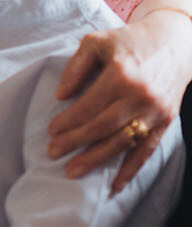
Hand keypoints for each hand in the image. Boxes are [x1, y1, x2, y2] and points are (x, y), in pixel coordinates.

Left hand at [48, 8, 191, 192]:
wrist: (175, 44)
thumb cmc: (129, 41)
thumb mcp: (97, 42)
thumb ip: (76, 66)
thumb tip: (60, 95)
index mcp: (121, 75)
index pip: (89, 105)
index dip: (69, 120)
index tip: (51, 130)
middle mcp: (139, 96)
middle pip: (103, 127)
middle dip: (76, 142)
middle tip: (53, 153)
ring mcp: (155, 111)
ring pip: (123, 142)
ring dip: (97, 159)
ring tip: (73, 171)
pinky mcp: (166, 121)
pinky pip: (147, 150)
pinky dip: (131, 169)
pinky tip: (115, 184)